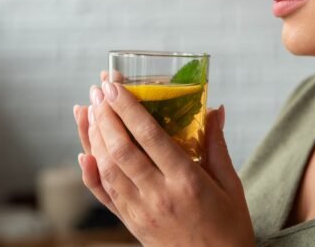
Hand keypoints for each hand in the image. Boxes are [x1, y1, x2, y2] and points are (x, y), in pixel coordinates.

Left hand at [74, 76, 254, 246]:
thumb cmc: (229, 227)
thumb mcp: (231, 184)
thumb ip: (217, 145)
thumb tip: (215, 109)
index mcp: (187, 181)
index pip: (150, 136)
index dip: (128, 108)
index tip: (114, 86)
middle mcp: (159, 195)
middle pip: (122, 150)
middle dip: (105, 115)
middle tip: (98, 89)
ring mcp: (141, 212)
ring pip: (108, 169)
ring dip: (93, 137)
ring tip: (87, 110)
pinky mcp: (131, 224)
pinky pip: (104, 196)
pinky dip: (91, 174)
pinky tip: (84, 153)